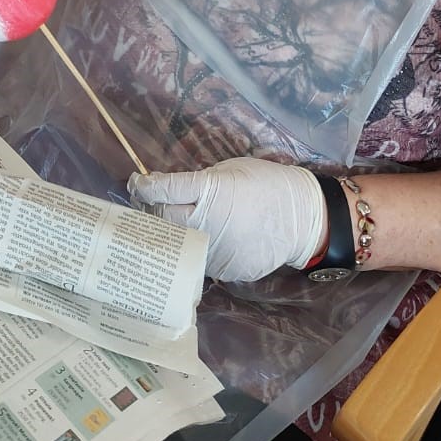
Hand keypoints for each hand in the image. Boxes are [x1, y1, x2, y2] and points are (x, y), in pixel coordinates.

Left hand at [128, 157, 325, 282]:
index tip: (137, 184)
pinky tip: (202, 240)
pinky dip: (197, 249)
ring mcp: (216, 250)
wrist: (302, 218)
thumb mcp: (229, 170)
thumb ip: (200, 183)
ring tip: (171, 223)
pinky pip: (202, 259)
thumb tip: (172, 192)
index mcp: (210, 190)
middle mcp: (208, 222)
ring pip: (180, 244)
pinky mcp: (226, 270)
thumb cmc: (266, 183)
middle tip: (148, 203)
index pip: (165, 190)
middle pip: (164, 219)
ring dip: (172, 233)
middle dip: (152, 210)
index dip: (145, 186)